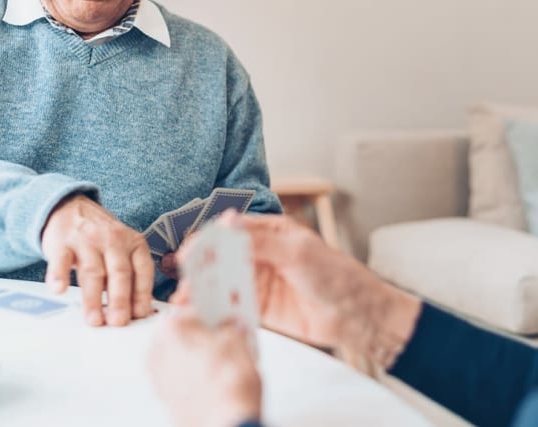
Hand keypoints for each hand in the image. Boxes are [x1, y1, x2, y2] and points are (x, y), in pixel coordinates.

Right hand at [41, 194, 153, 325]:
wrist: (70, 207)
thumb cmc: (101, 238)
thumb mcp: (123, 249)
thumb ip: (132, 276)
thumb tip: (141, 311)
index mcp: (133, 243)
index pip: (142, 271)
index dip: (142, 294)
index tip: (140, 316)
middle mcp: (113, 240)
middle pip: (119, 273)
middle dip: (120, 300)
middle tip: (118, 322)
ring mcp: (87, 241)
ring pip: (93, 272)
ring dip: (93, 298)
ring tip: (94, 320)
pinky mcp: (62, 243)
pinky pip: (62, 261)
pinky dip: (59, 275)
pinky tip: (59, 290)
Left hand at [148, 306, 260, 426]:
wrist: (225, 424)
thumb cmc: (227, 387)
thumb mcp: (239, 341)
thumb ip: (232, 326)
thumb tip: (232, 327)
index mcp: (171, 328)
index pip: (194, 306)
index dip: (214, 307)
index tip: (223, 309)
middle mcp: (157, 351)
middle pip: (183, 331)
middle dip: (204, 332)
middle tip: (226, 334)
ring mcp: (159, 377)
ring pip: (180, 354)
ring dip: (198, 352)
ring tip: (225, 357)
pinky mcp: (165, 397)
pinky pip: (180, 375)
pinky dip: (194, 373)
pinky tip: (215, 377)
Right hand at [176, 213, 421, 364]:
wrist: (355, 315)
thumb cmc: (334, 275)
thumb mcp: (297, 252)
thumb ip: (261, 241)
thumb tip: (228, 223)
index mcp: (270, 231)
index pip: (231, 230)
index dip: (208, 239)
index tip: (190, 250)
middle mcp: (260, 254)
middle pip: (222, 256)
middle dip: (200, 265)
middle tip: (182, 278)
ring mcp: (258, 281)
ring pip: (222, 281)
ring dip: (204, 288)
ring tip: (185, 300)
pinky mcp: (258, 308)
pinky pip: (231, 305)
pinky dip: (215, 308)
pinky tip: (201, 314)